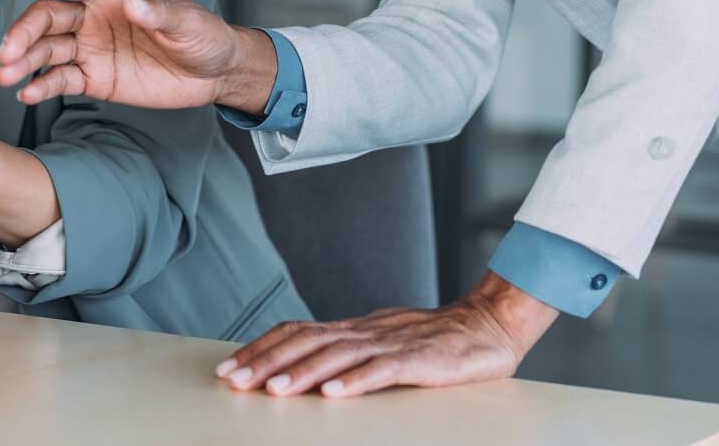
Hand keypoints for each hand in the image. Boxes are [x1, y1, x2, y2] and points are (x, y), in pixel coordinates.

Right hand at [0, 0, 270, 111]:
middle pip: (46, 18)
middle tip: (7, 55)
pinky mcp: (95, 78)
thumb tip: (133, 4)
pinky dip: (41, 86)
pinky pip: (61, 80)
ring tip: (5, 78)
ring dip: (23, 62)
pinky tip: (27, 94)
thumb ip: (160, 13)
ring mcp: (92, 49)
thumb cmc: (204, 35)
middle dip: (22, 33)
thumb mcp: (189, 22)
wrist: (215, 74)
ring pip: (46, 51)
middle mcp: (93, 18)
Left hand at [214, 273, 557, 398]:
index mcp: (354, 329)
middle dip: (266, 362)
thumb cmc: (436, 341)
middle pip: (307, 341)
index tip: (229, 367)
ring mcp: (392, 343)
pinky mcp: (419, 360)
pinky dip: (355, 381)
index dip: (262, 348)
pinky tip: (332, 394)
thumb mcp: (382, 344)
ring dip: (302, 373)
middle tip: (234, 380)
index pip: (297, 332)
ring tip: (272, 390)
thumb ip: (348, 352)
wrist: (489, 325)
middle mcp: (366, 331)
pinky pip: (382, 370)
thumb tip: (306, 365)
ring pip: (338, 355)